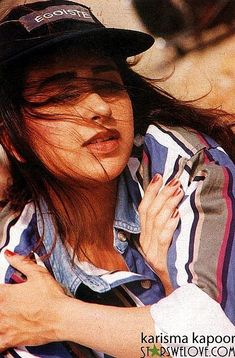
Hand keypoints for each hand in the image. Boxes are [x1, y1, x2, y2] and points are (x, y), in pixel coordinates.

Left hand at [0, 251, 68, 350]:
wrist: (62, 318)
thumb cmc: (52, 297)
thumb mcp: (38, 273)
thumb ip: (21, 262)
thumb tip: (9, 254)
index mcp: (5, 294)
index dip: (0, 289)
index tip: (5, 290)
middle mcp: (1, 311)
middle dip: (1, 303)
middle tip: (12, 302)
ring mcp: (4, 327)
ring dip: (0, 317)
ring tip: (6, 315)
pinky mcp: (10, 340)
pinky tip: (4, 332)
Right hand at [138, 174, 182, 293]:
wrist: (173, 291)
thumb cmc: (171, 265)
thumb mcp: (163, 244)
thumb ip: (163, 225)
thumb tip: (172, 202)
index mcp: (144, 236)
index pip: (143, 209)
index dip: (150, 192)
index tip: (158, 177)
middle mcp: (144, 242)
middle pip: (149, 213)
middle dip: (161, 194)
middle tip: (174, 181)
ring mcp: (150, 252)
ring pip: (155, 222)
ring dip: (167, 204)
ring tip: (178, 191)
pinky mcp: (159, 261)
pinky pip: (163, 238)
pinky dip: (170, 224)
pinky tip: (178, 213)